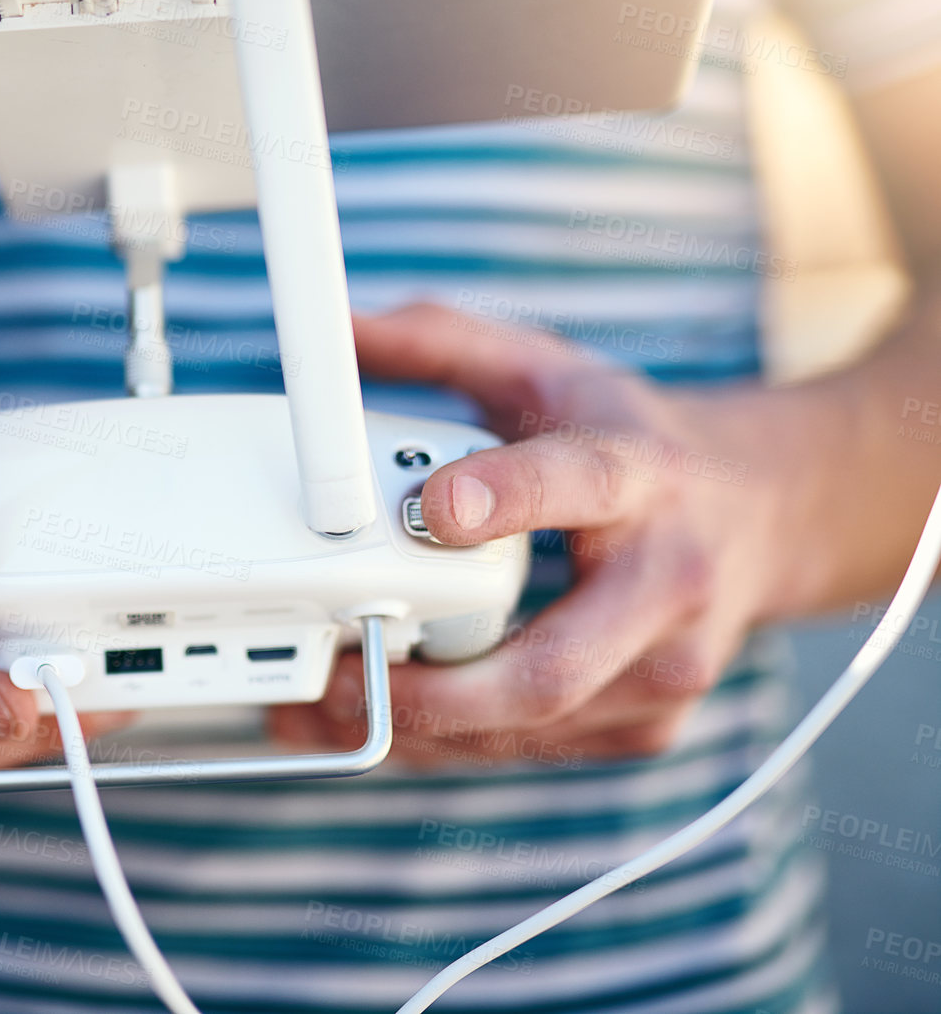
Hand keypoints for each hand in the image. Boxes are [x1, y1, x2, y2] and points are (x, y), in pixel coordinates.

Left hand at [270, 303, 799, 767]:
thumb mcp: (544, 367)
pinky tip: (380, 723)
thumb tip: (336, 328)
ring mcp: (665, 670)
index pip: (578, 486)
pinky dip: (446, 745)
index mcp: (640, 477)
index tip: (431, 509)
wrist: (759, 513)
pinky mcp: (646, 725)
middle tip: (331, 674)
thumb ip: (438, 342)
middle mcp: (667, 584)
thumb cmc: (631, 442)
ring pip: (528, 728)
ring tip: (319, 709)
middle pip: (548, 667)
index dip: (506, 499)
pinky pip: (531, 751)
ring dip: (415, 730)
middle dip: (429, 688)